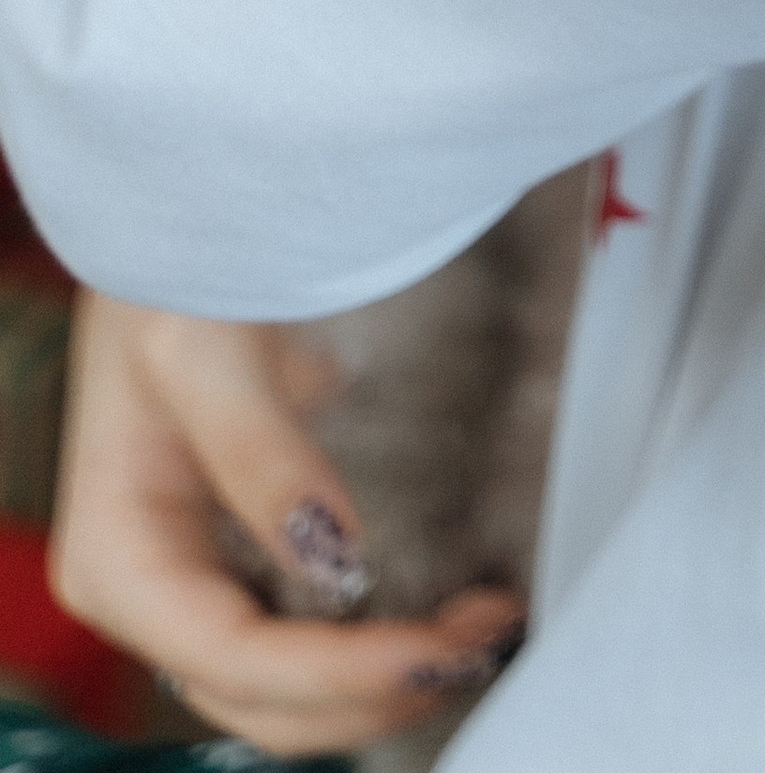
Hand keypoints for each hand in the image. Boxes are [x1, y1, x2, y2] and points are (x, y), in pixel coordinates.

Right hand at [50, 293, 522, 755]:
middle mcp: (147, 594)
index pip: (231, 657)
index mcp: (117, 560)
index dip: (337, 671)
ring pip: (283, 689)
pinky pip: (299, 640)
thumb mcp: (204, 351)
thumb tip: (334, 563)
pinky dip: (369, 649)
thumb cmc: (177, 278)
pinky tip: (439, 621)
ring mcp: (189, 586)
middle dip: (371, 691)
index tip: (436, 650)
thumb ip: (264, 458)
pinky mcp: (235, 564)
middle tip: (481, 642)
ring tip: (478, 635)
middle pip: (259, 698)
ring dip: (379, 683)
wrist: (185, 232)